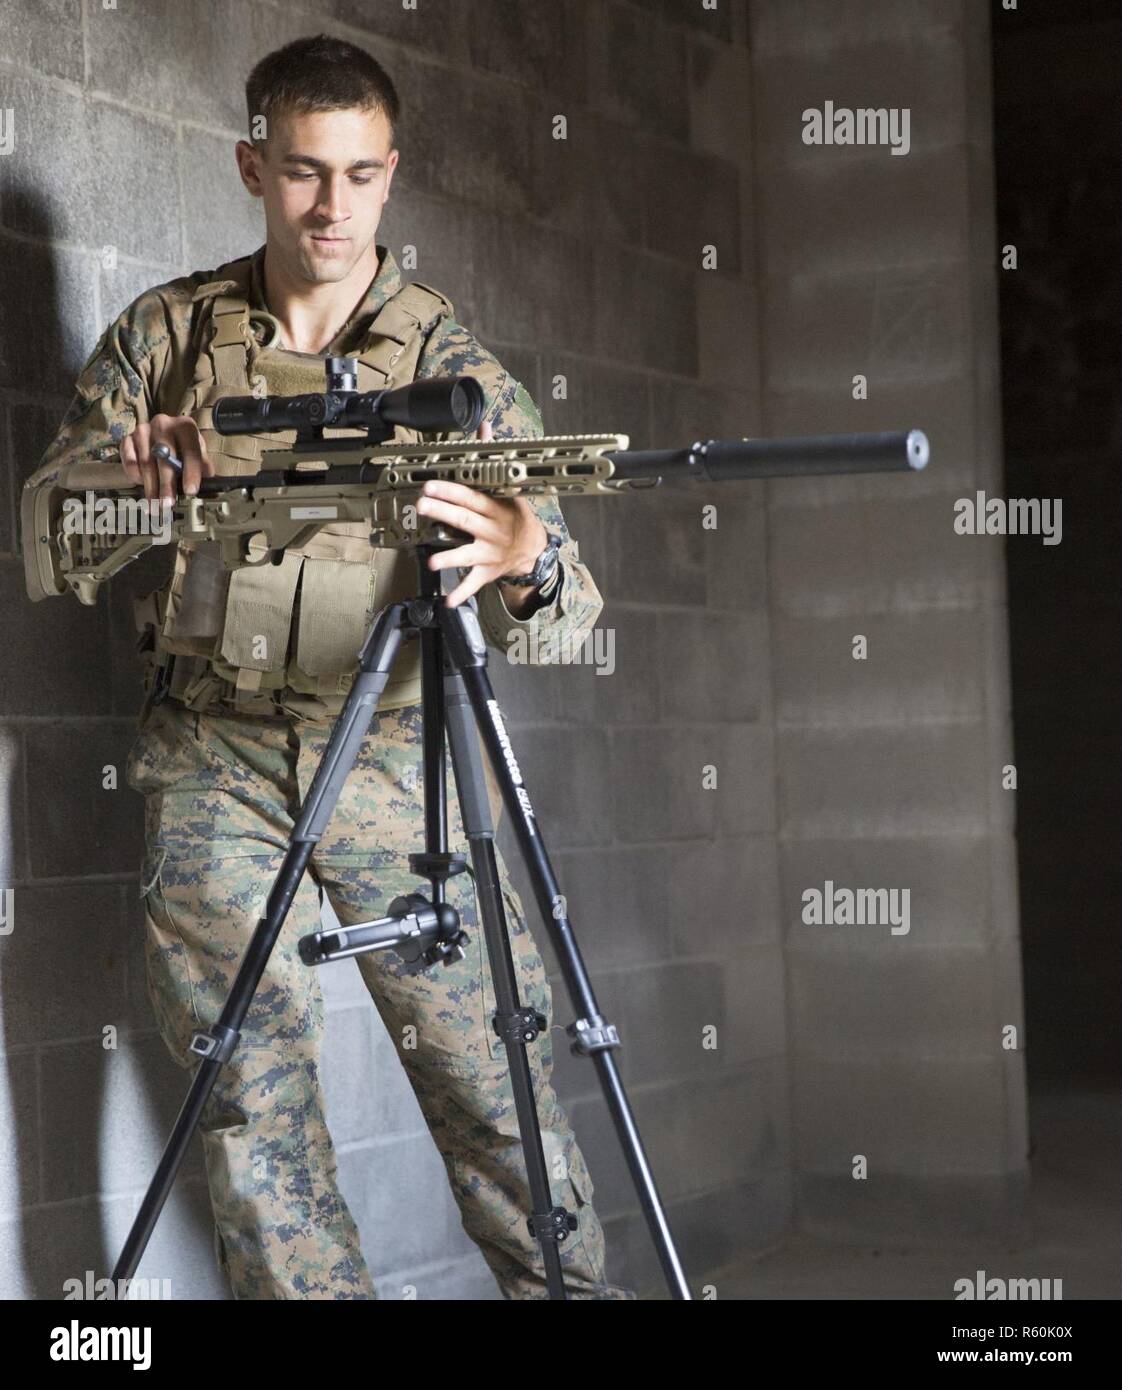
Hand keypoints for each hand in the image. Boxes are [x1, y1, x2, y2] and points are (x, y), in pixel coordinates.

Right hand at [120, 414, 214, 501]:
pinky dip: (134, 475)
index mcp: (185, 426)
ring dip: (150, 486)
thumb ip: (204, 467)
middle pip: (164, 457)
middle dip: (167, 484)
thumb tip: (211, 485)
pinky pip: (128, 460)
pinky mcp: (127, 439)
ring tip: (155, 503)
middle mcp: (163, 424)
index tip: (191, 491)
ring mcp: (143, 430)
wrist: (163, 433)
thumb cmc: (183, 446)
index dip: (191, 473)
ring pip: (145, 461)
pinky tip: (141, 485)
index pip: (190, 451)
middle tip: (168, 503)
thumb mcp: (198, 452)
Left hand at [416, 419, 548, 607]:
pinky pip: (474, 583)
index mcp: (495, 508)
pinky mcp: (487, 572)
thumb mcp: (508, 486)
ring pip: (467, 554)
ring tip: (433, 561)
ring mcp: (489, 553)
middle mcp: (491, 530)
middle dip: (442, 513)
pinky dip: (462, 593)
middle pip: (464, 520)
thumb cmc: (515, 514)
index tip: (431, 484)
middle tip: (421, 506)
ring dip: (450, 558)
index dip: (451, 490)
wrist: (534, 549)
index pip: (471, 496)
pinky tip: (448, 601)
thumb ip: (490, 457)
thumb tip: (483, 426)